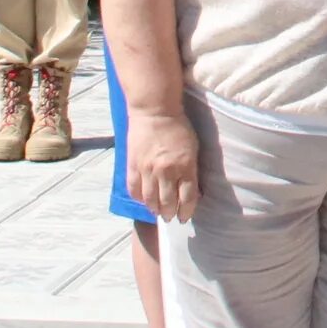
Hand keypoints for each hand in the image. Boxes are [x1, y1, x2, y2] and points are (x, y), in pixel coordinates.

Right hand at [126, 105, 200, 220]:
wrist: (154, 110)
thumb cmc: (178, 127)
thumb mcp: (193, 148)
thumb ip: (192, 170)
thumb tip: (192, 191)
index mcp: (185, 166)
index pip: (188, 198)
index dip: (187, 211)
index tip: (185, 216)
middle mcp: (166, 171)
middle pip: (168, 202)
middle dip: (170, 214)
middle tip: (171, 217)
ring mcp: (148, 169)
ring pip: (150, 200)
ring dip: (155, 210)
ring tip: (158, 212)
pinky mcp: (133, 165)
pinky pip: (134, 189)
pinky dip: (139, 198)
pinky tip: (144, 200)